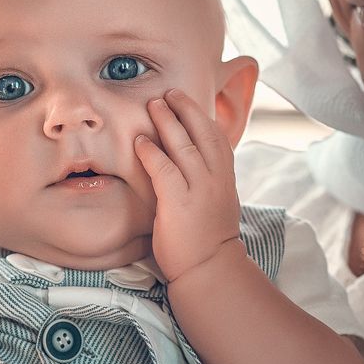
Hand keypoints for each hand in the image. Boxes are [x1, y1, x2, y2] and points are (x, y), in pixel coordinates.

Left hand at [134, 88, 241, 282]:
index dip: (202, 116)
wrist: (209, 269)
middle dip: (185, 109)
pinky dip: (151, 152)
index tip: (187, 101)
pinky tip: (139, 141)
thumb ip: (207, 182)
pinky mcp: (178, 203)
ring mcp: (198, 190)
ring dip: (166, 122)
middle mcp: (215, 179)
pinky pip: (164, 169)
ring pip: (183, 145)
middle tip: (168, 93)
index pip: (217, 137)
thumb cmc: (207, 241)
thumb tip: (195, 166)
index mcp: (225, 178)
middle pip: (202, 133)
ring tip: (152, 104)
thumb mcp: (216, 204)